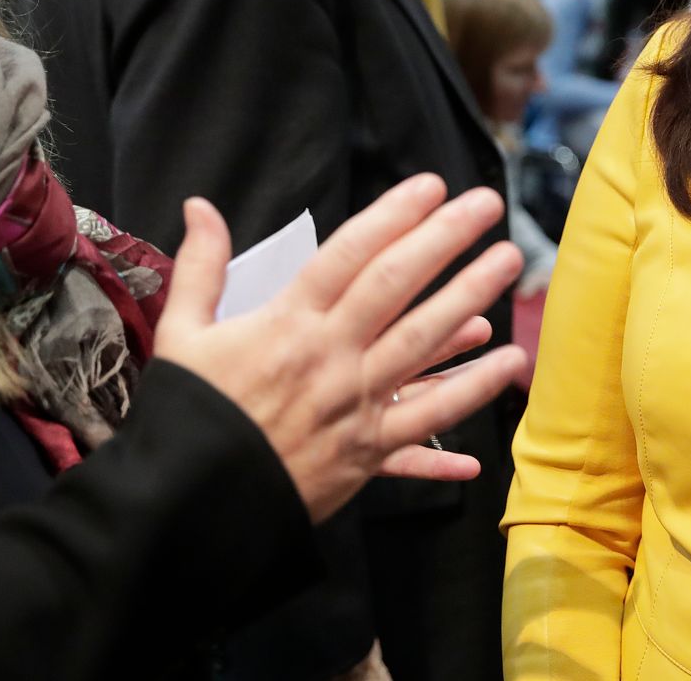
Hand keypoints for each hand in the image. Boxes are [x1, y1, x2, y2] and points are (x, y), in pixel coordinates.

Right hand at [153, 175, 525, 522]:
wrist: (192, 504)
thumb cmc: (189, 416)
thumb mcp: (183, 334)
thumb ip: (201, 267)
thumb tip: (198, 206)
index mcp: (287, 324)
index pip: (349, 255)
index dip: (392, 216)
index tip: (430, 186)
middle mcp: (330, 357)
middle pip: (397, 286)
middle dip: (445, 239)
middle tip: (487, 204)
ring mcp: (355, 405)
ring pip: (423, 344)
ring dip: (470, 299)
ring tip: (507, 264)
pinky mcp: (368, 451)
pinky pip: (428, 421)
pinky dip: (468, 397)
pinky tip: (506, 369)